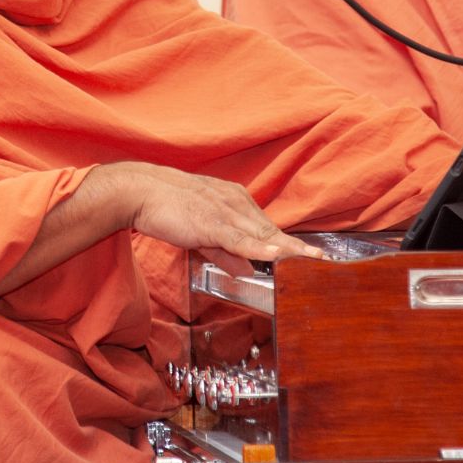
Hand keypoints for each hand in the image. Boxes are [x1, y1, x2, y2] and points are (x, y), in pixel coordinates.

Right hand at [108, 162, 317, 264]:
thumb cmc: (166, 208)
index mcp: (234, 201)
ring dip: (289, 249)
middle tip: (322, 261)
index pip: (266, 228)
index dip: (288, 244)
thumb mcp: (201, 234)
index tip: (310, 255)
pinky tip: (279, 255)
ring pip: (263, 235)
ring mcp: (226, 212)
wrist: (140, 191)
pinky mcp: (213, 223)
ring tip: (314, 260)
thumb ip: (225, 253)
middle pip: (271, 231)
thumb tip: (246, 270)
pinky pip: (241, 239)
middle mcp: (236, 203)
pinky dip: (261, 248)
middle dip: (297, 248)